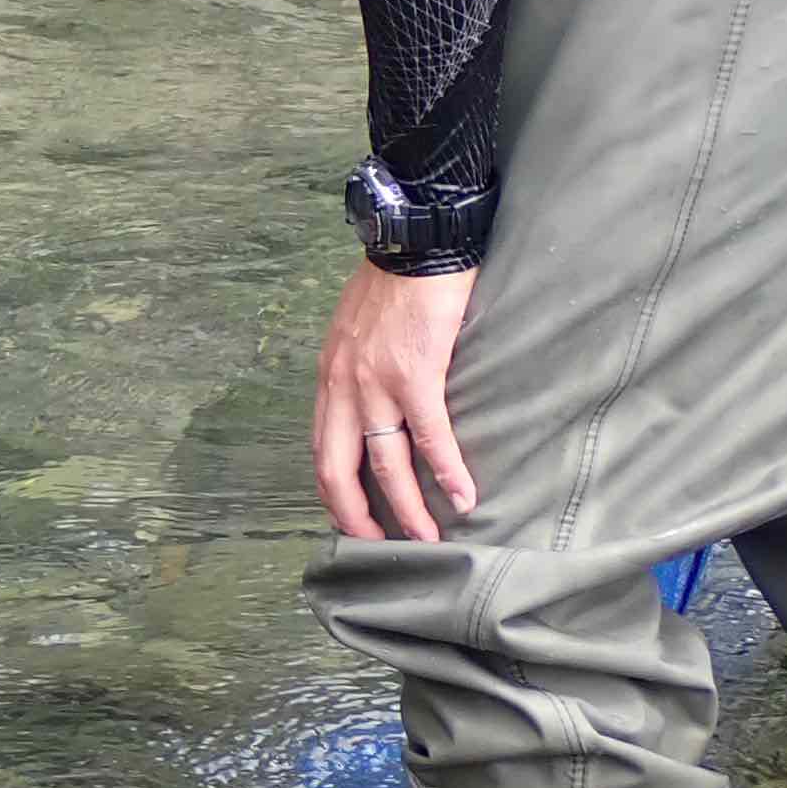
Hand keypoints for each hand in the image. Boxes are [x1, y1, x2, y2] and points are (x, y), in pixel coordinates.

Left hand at [315, 262, 480, 541]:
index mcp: (329, 378)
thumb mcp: (353, 330)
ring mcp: (376, 383)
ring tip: (426, 539)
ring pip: (385, 464)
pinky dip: (447, 471)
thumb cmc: (393, 282)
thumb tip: (371, 400)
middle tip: (378, 547)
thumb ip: (356, 369)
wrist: (415, 240)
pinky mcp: (415, 374)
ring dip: (407, 509)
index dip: (333, 491)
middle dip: (357, 517)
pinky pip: (429, 436)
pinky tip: (465, 497)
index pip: (321, 449)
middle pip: (338, 470)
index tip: (349, 520)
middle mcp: (342, 387)